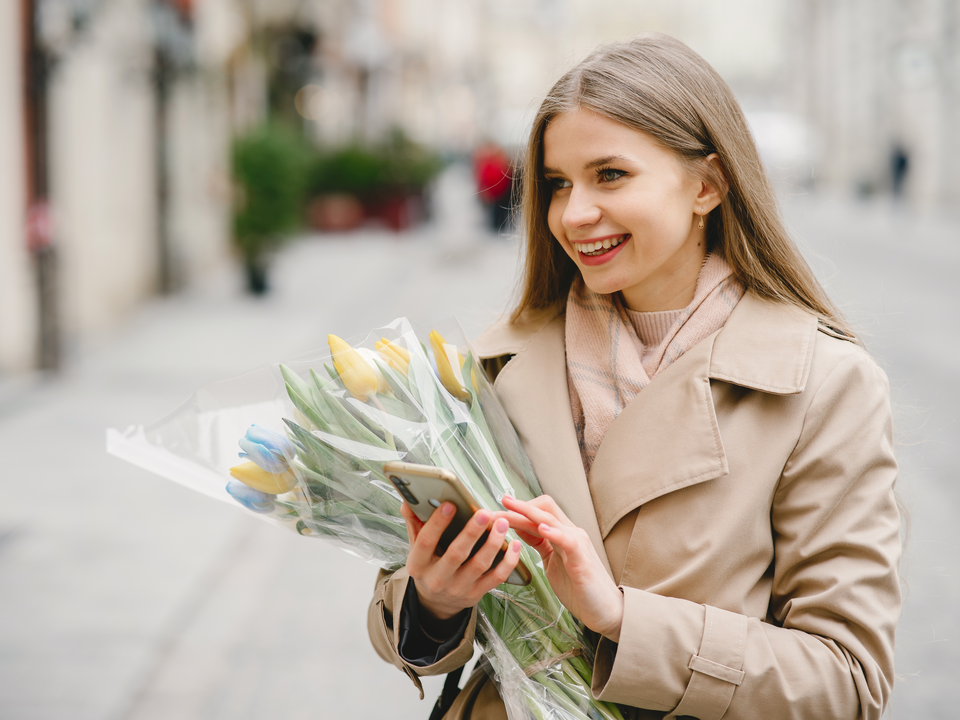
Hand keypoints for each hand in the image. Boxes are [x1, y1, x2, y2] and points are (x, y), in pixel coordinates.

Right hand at [401, 501, 522, 620]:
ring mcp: (458, 588)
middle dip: (472, 532)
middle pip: (456, 554)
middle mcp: (437, 579)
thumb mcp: (416, 548)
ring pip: (479, 565)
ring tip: (502, 523)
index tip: (450, 504)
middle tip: (484, 512)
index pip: (426, 542)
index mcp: (418, 565)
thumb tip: (408, 501)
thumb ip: (415, 524)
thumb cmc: (428, 567)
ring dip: (493, 543)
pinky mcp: (476, 594)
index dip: (437, 523)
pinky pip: (496, 578)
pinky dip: (508, 561)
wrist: (436, 603)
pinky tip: (515, 545)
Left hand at [502, 494, 623, 640]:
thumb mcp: (552, 561)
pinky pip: (567, 540)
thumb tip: (519, 529)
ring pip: (550, 520)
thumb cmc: (578, 587)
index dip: (518, 508)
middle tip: (492, 511)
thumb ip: (540, 543)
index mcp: (562, 534)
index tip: (495, 510)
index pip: (539, 510)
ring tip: (508, 512)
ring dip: (526, 515)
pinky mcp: (582, 559)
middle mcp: (571, 533)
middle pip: (543, 508)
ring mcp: (577, 543)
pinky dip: (554, 532)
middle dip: (516, 507)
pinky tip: (541, 529)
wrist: (605, 611)